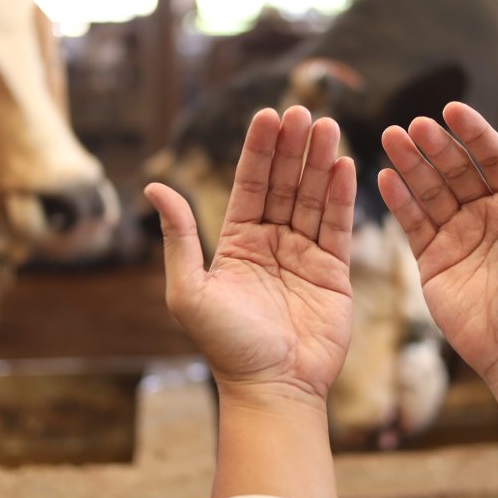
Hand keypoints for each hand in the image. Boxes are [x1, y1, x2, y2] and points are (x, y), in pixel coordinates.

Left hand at [144, 106, 355, 407]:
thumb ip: (179, 236)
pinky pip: (339, 226)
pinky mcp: (334, 271)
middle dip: (292, 147)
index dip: (258, 149)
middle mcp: (272, 242)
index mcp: (237, 242)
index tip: (267, 114)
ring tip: (327, 126)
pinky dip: (342, 195)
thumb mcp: (188, 290)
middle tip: (302, 110)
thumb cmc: (225, 345)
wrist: (272, 388)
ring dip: (320, 161)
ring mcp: (305, 254)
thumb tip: (154, 185)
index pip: (250, 184)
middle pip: (285, 183)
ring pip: (314, 197)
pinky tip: (344, 164)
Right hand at [377, 102, 497, 387]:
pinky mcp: (432, 260)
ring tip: (391, 137)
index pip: (491, 156)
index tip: (453, 110)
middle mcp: (484, 214)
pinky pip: (412, 223)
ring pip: (428, 190)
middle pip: (454, 168)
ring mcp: (456, 235)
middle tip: (414, 125)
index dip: (473, 132)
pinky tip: (386, 177)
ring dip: (410, 163)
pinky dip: (398, 199)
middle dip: (434, 144)